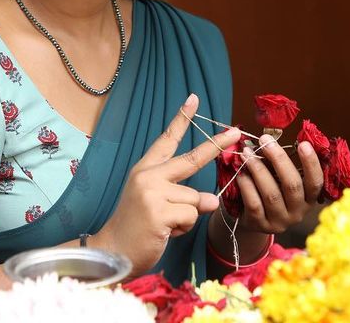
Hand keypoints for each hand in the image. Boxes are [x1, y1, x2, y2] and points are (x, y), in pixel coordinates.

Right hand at [94, 94, 241, 273]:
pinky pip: (191, 215)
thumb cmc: (137, 227)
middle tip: (236, 132)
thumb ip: (184, 196)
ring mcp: (152, 192)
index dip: (181, 119)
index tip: (194, 99)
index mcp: (146, 169)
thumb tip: (212, 199)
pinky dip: (183, 227)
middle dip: (216, 145)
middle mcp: (148, 175)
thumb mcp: (160, 204)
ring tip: (165, 224)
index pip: (166, 140)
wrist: (113, 251)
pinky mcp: (158, 212)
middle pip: (191, 159)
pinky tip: (164, 232)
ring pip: (196, 198)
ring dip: (187, 216)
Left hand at [234, 135, 323, 233]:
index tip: (304, 143)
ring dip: (258, 169)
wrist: (249, 218)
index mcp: (308, 199)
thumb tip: (269, 139)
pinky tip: (240, 173)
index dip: (311, 163)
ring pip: (271, 194)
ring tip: (246, 153)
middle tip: (264, 140)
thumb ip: (279, 164)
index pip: (315, 182)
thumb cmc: (269, 190)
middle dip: (278, 159)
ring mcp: (279, 221)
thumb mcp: (279, 179)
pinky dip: (247, 186)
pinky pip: (254, 204)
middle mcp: (297, 212)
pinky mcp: (260, 224)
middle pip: (292, 185)